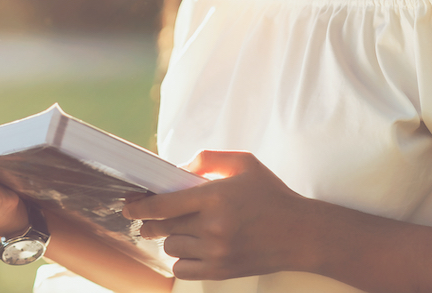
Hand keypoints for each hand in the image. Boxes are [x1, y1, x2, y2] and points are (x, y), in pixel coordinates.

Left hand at [122, 150, 314, 280]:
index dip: (139, 205)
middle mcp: (213, 226)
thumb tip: (177, 167)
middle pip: (162, 226)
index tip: (129, 206)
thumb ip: (208, 160)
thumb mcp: (244, 163)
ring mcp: (217, 252)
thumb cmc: (272, 195)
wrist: (302, 234)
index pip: (163, 204)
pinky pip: (181, 270)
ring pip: (171, 247)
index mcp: (216, 196)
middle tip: (150, 218)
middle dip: (151, 221)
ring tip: (185, 230)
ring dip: (171, 238)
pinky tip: (191, 249)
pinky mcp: (221, 271)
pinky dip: (180, 260)